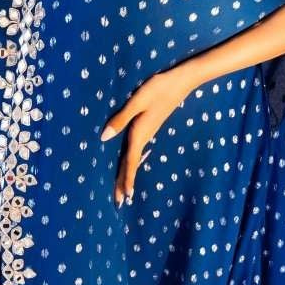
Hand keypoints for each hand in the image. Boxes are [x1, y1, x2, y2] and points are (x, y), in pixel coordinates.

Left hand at [100, 67, 196, 206]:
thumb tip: (104, 137)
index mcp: (139, 133)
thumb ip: (120, 119)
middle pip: (132, 164)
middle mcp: (144, 136)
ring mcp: (148, 132)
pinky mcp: (150, 126)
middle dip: (125, 183)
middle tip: (119, 202)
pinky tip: (131, 164)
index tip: (124, 198)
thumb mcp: (137, 101)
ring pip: (135, 158)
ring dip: (128, 174)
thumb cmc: (158, 88)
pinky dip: (132, 162)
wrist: (181, 81)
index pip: (130, 161)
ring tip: (123, 190)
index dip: (126, 179)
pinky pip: (137, 150)